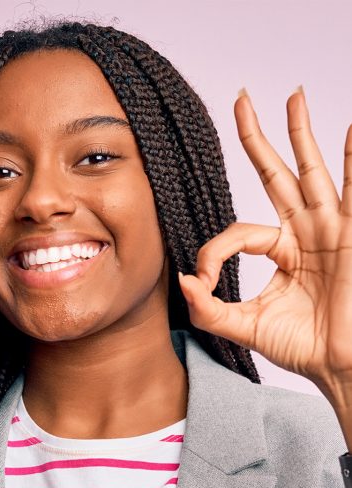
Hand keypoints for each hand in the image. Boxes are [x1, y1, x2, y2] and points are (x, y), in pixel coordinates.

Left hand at [177, 87, 351, 404]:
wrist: (339, 366)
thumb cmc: (301, 347)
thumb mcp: (243, 326)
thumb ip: (208, 308)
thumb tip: (180, 281)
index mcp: (280, 251)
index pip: (237, 232)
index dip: (212, 254)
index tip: (201, 283)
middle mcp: (304, 231)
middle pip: (276, 175)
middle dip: (259, 138)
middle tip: (242, 100)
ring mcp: (330, 228)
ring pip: (310, 171)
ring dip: (301, 132)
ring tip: (293, 94)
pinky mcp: (351, 233)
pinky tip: (351, 128)